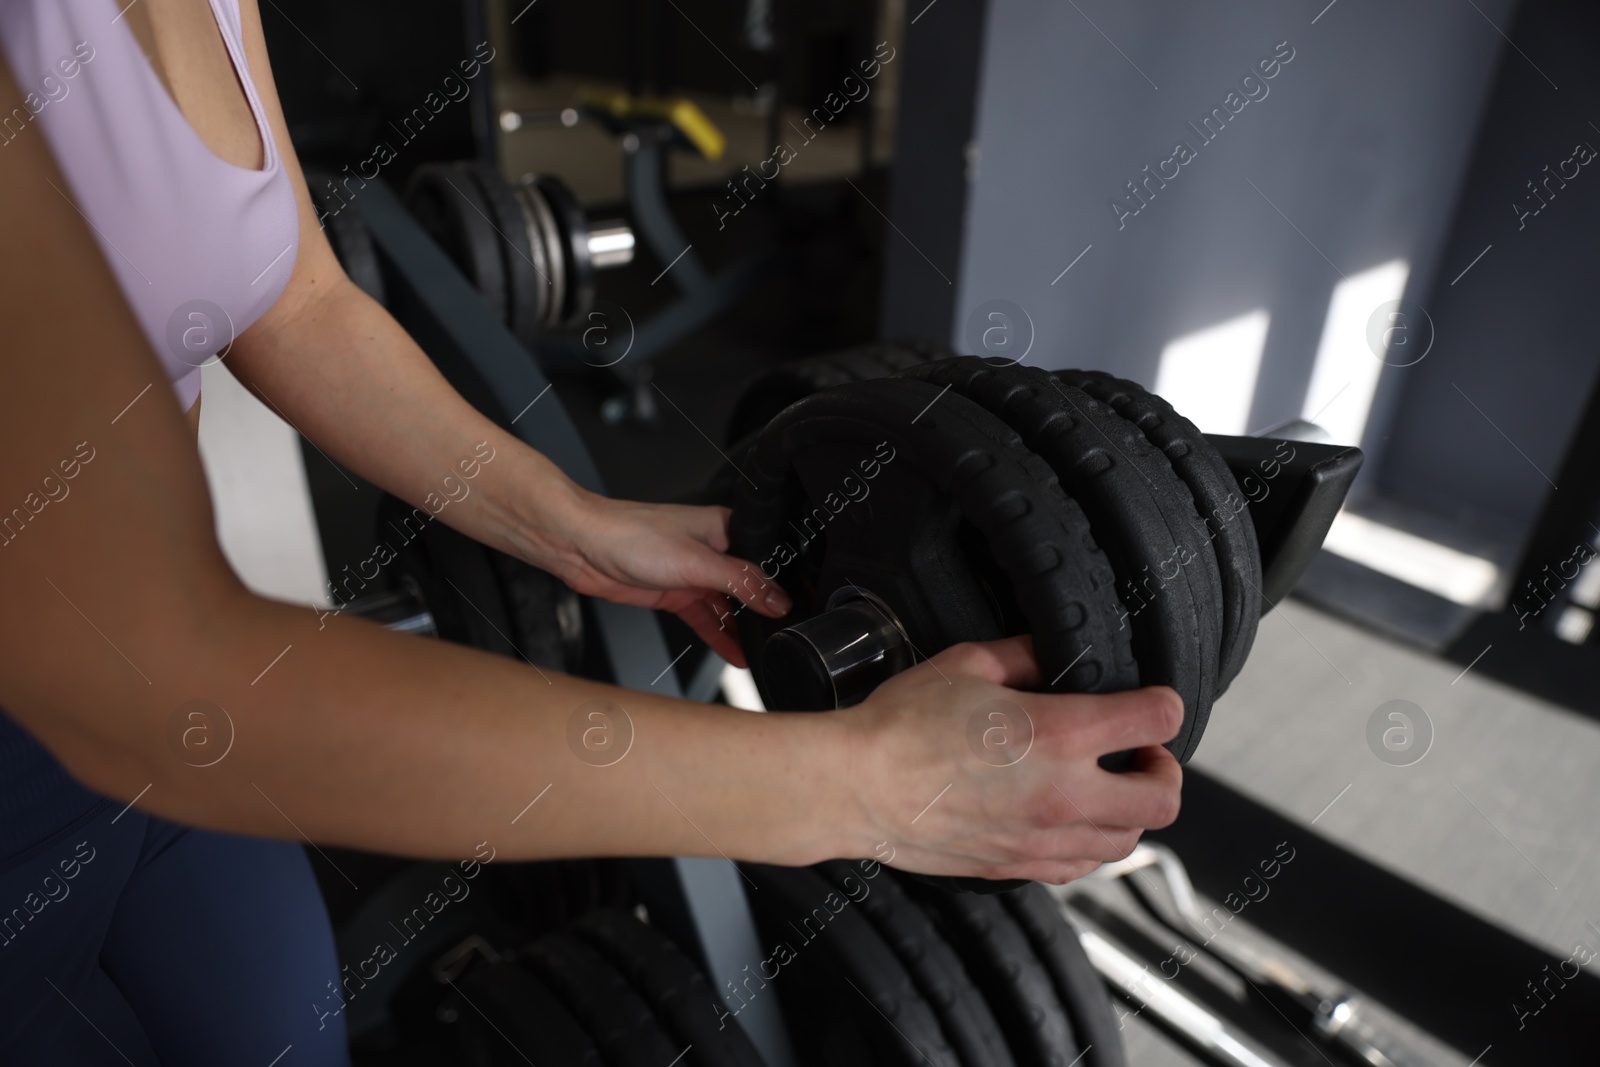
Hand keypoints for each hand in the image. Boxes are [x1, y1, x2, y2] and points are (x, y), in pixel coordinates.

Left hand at [526, 490, 791, 668]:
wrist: (581, 546)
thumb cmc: (630, 534)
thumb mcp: (697, 561)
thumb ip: (741, 582)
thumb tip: (778, 600)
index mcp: (725, 529)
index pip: (766, 559)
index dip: (783, 584)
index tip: (798, 611)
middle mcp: (713, 550)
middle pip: (749, 587)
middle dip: (764, 612)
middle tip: (783, 638)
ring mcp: (693, 574)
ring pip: (728, 608)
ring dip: (742, 630)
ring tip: (764, 653)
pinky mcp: (675, 594)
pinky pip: (706, 620)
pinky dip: (720, 637)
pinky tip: (736, 654)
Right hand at [833, 634, 1182, 883]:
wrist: (856, 788)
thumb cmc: (899, 725)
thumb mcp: (967, 663)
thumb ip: (1024, 653)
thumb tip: (1052, 652)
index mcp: (1058, 733)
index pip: (1158, 719)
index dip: (1163, 703)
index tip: (1151, 701)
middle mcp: (1063, 793)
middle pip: (1164, 797)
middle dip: (1163, 768)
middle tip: (1139, 751)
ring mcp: (1042, 837)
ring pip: (1129, 840)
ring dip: (1129, 810)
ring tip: (1105, 786)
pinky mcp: (1017, 865)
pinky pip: (1082, 866)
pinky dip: (1090, 843)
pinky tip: (1068, 817)